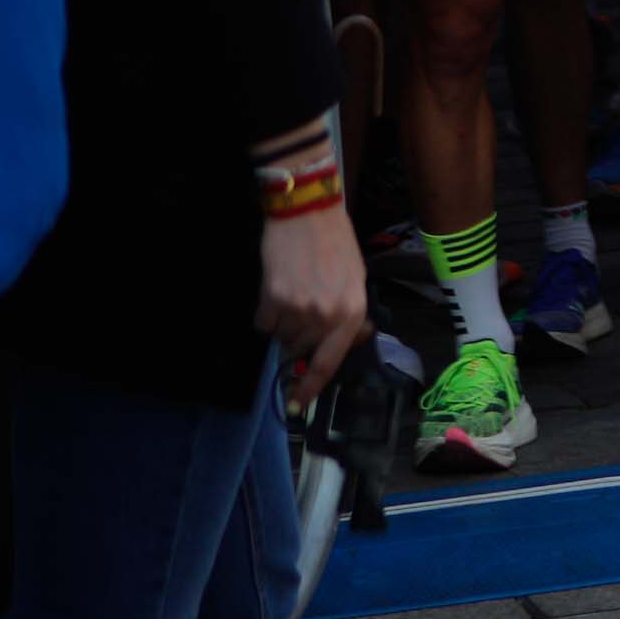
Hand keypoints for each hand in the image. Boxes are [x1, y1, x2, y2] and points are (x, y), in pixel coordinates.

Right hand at [255, 203, 369, 384]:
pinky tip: (278, 288)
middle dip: (298, 338)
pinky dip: (267, 311)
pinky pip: (263, 323)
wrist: (308, 213)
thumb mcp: (356, 279)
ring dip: (284, 322)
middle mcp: (326, 317)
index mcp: (351, 313)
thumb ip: (349, 315)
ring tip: (294, 290)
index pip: (328, 363)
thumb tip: (349, 341)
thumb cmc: (335, 244)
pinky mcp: (273, 299)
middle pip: (300, 351)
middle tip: (302, 308)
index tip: (298, 406)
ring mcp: (298, 310)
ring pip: (281, 336)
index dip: (310, 388)